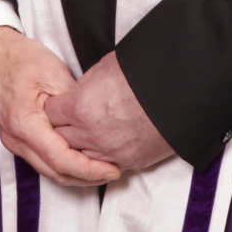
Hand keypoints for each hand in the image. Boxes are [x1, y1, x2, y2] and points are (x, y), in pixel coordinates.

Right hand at [0, 27, 120, 186]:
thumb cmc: (16, 58)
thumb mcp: (52, 72)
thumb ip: (73, 102)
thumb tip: (93, 123)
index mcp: (24, 124)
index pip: (61, 160)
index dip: (89, 169)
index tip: (112, 168)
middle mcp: (15, 139)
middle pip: (54, 172)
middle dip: (86, 178)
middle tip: (113, 171)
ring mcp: (13, 141)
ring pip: (47, 169)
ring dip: (74, 173)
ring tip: (101, 167)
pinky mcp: (15, 138)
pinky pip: (40, 159)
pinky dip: (62, 163)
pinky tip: (80, 156)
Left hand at [44, 51, 172, 172]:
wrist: (181, 91)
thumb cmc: (145, 73)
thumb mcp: (105, 68)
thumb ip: (84, 85)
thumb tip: (76, 93)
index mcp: (81, 106)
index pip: (51, 113)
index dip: (56, 106)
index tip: (62, 103)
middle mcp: (91, 133)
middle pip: (61, 136)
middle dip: (64, 126)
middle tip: (73, 117)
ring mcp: (109, 151)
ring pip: (80, 155)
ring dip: (82, 144)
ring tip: (91, 129)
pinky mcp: (129, 161)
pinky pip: (104, 164)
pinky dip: (102, 155)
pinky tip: (108, 142)